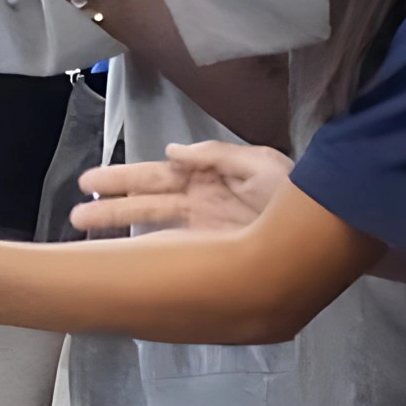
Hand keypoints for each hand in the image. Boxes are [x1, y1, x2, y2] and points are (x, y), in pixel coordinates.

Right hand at [70, 140, 293, 236]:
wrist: (329, 236)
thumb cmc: (297, 195)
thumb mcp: (262, 165)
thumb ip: (216, 156)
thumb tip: (171, 151)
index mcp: (209, 177)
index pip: (158, 174)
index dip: (126, 178)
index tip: (92, 182)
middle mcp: (200, 203)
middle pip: (148, 200)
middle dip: (113, 202)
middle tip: (76, 207)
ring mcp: (204, 230)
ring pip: (153, 224)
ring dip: (121, 224)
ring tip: (85, 228)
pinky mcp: (212, 255)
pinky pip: (172, 249)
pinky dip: (147, 251)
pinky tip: (122, 254)